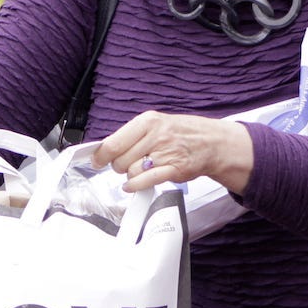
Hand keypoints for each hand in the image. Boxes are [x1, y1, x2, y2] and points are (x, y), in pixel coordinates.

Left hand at [92, 111, 254, 194]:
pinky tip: (134, 184)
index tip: (96, 160)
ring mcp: (165, 154)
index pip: (113, 142)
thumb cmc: (179, 133)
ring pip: (131, 172)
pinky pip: (144, 182)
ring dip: (131, 175)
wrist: (210, 142)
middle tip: (129, 163)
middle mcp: (156, 136)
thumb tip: (103, 150)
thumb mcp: (155, 124)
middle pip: (120, 160)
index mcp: (148, 122)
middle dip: (119, 165)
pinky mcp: (173, 170)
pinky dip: (135, 185)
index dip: (101, 155)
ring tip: (142, 168)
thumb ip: (130, 136)